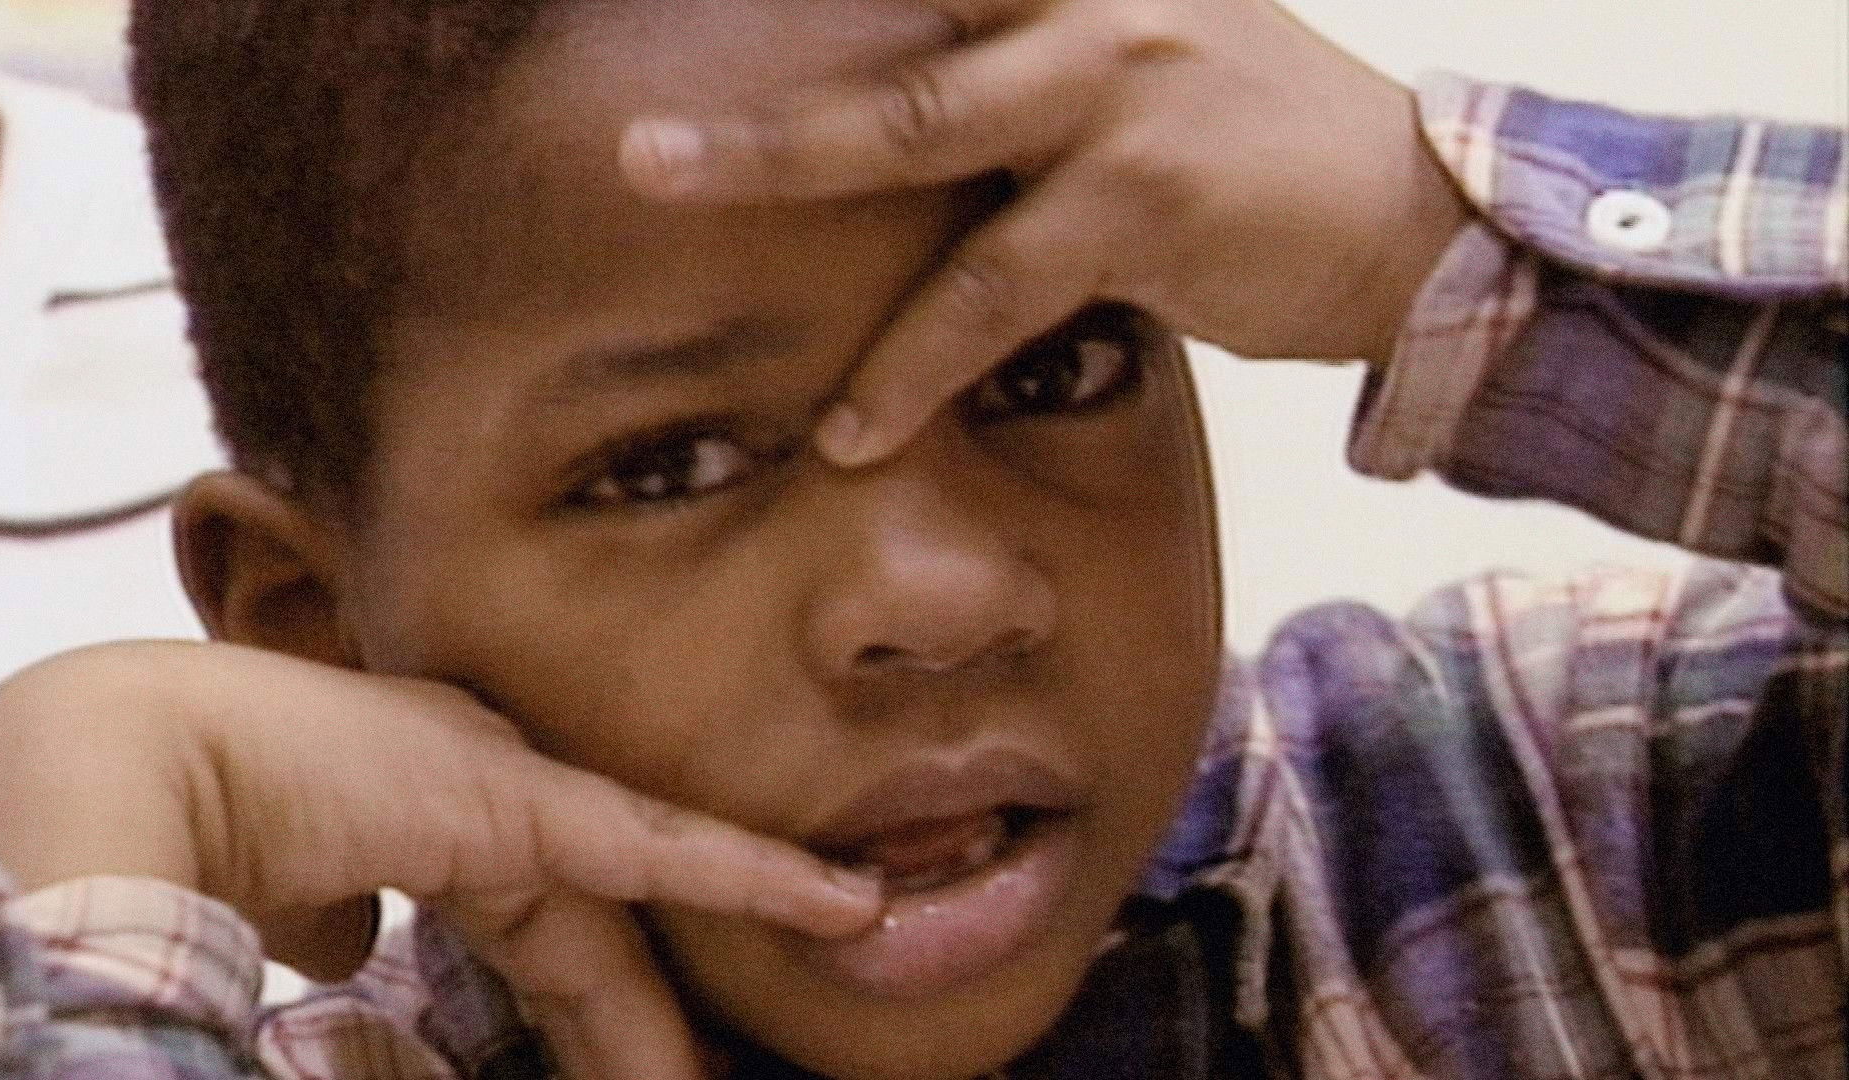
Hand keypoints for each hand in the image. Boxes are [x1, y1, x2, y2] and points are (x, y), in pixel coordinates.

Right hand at [0, 641, 880, 1079]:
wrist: (138, 761)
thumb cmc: (198, 829)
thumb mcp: (297, 890)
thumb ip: (344, 912)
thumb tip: (346, 938)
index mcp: (439, 825)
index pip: (544, 942)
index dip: (594, 1012)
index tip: (637, 1064)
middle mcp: (492, 798)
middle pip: (593, 950)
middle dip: (639, 1034)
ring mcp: (513, 790)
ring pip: (630, 924)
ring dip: (677, 1011)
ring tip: (755, 1047)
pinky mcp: (524, 801)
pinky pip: (665, 850)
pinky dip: (756, 877)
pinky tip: (844, 903)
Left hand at [617, 0, 1470, 464]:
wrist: (1416, 218)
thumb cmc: (1258, 145)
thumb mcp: (1149, 56)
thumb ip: (1028, 57)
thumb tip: (901, 104)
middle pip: (891, 1)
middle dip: (762, 31)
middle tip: (635, 60)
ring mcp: (1115, 89)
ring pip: (909, 122)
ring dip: (770, 156)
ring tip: (654, 176)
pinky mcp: (1139, 201)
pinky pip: (989, 291)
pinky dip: (910, 364)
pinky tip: (850, 425)